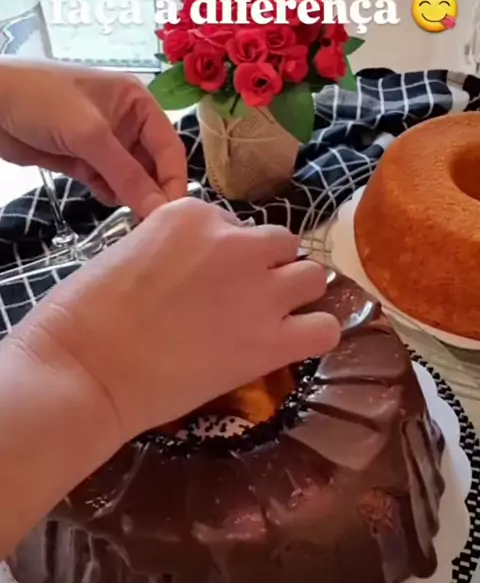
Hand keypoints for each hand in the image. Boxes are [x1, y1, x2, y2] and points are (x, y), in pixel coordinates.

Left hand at [0, 60, 186, 217]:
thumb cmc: (41, 102)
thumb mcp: (89, 135)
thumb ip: (126, 175)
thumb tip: (159, 209)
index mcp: (137, 102)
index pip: (169, 147)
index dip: (174, 179)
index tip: (174, 213)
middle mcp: (126, 121)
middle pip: (153, 165)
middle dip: (152, 191)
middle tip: (151, 223)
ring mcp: (104, 142)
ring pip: (131, 178)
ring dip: (129, 195)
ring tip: (128, 214)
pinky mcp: (82, 160)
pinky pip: (107, 183)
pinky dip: (108, 193)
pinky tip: (100, 194)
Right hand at [11, 199, 339, 441]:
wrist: (85, 368)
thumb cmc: (85, 312)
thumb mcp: (130, 249)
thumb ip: (176, 247)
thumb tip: (197, 265)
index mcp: (195, 214)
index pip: (236, 226)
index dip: (224, 257)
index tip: (205, 283)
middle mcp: (237, 243)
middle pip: (280, 245)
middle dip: (265, 269)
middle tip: (238, 302)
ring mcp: (260, 291)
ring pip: (311, 277)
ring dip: (293, 295)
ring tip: (267, 321)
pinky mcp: (272, 341)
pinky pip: (325, 329)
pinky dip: (314, 334)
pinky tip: (290, 345)